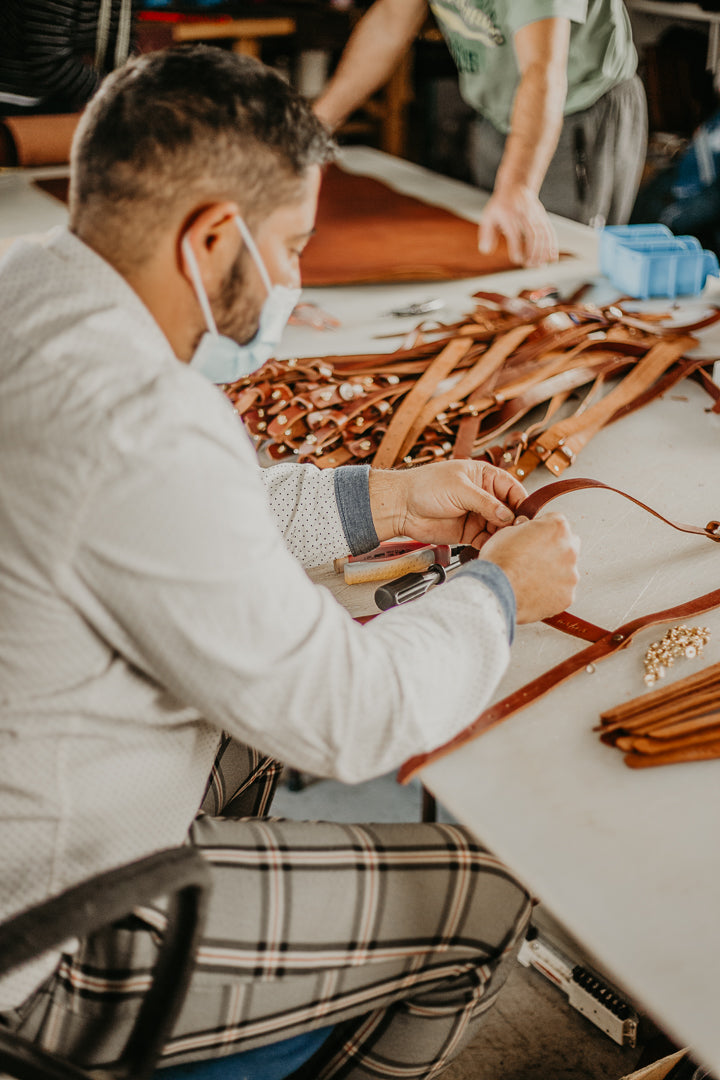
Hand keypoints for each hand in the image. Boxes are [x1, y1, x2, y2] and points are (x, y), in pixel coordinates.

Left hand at [369, 460, 527, 547]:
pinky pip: (485, 540)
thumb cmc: (425, 486)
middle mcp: (483, 497)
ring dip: (503, 536)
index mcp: (484, 477)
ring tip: (505, 542)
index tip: (526, 516)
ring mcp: (476, 515)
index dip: (521, 502)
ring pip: (499, 528)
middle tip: (516, 533)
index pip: (512, 489)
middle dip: (514, 522)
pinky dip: (490, 545)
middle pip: (509, 511)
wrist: (401, 506)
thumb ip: (486, 502)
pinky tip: (493, 549)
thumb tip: (508, 515)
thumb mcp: (460, 489)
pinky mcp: (468, 532)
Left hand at [479, 183, 558, 267]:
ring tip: (540, 265)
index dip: (517, 247)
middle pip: (532, 234)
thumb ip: (486, 234)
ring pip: (543, 233)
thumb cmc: (500, 205)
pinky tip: (552, 257)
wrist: (516, 186)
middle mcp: (524, 213)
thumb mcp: (488, 216)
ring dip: (543, 251)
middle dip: (533, 252)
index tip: (517, 260)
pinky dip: (552, 245)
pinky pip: (549, 230)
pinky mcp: (543, 216)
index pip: (514, 233)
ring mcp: (535, 214)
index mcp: (509, 214)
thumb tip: (485, 251)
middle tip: (529, 265)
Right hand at [481, 513, 579, 622]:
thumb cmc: (499, 562)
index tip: (534, 538)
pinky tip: (534, 592)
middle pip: (568, 544)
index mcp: (557, 528)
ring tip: (531, 579)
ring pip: (566, 570)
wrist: (495, 591)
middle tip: (535, 558)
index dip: (542, 530)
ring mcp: (571, 574)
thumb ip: (527, 529)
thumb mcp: (508, 531)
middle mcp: (569, 549)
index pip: (557, 522)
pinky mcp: (568, 595)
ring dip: (554, 571)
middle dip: (555, 549)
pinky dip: (552, 591)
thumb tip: (528, 533)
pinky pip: (562, 591)